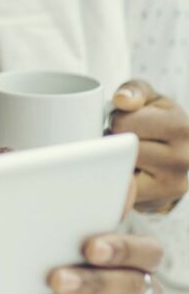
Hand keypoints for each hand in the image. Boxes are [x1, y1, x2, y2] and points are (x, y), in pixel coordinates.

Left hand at [31, 233, 163, 293]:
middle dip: (91, 282)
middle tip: (56, 280)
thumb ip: (70, 235)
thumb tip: (65, 200)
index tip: (90, 248)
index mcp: (136, 264)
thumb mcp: (63, 257)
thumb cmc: (58, 285)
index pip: (147, 252)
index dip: (123, 249)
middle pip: (130, 285)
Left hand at [111, 79, 188, 212]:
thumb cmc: (154, 120)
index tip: (121, 122)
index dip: (114, 121)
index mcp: (182, 128)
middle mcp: (183, 159)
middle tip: (119, 141)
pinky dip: (115, 181)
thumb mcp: (148, 98)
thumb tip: (122, 101)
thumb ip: (134, 91)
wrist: (171, 155)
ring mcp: (172, 185)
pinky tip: (123, 172)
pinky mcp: (158, 203)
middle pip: (120, 149)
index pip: (124, 123)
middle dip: (111, 143)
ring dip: (111, 162)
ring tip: (121, 155)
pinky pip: (121, 193)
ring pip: (119, 171)